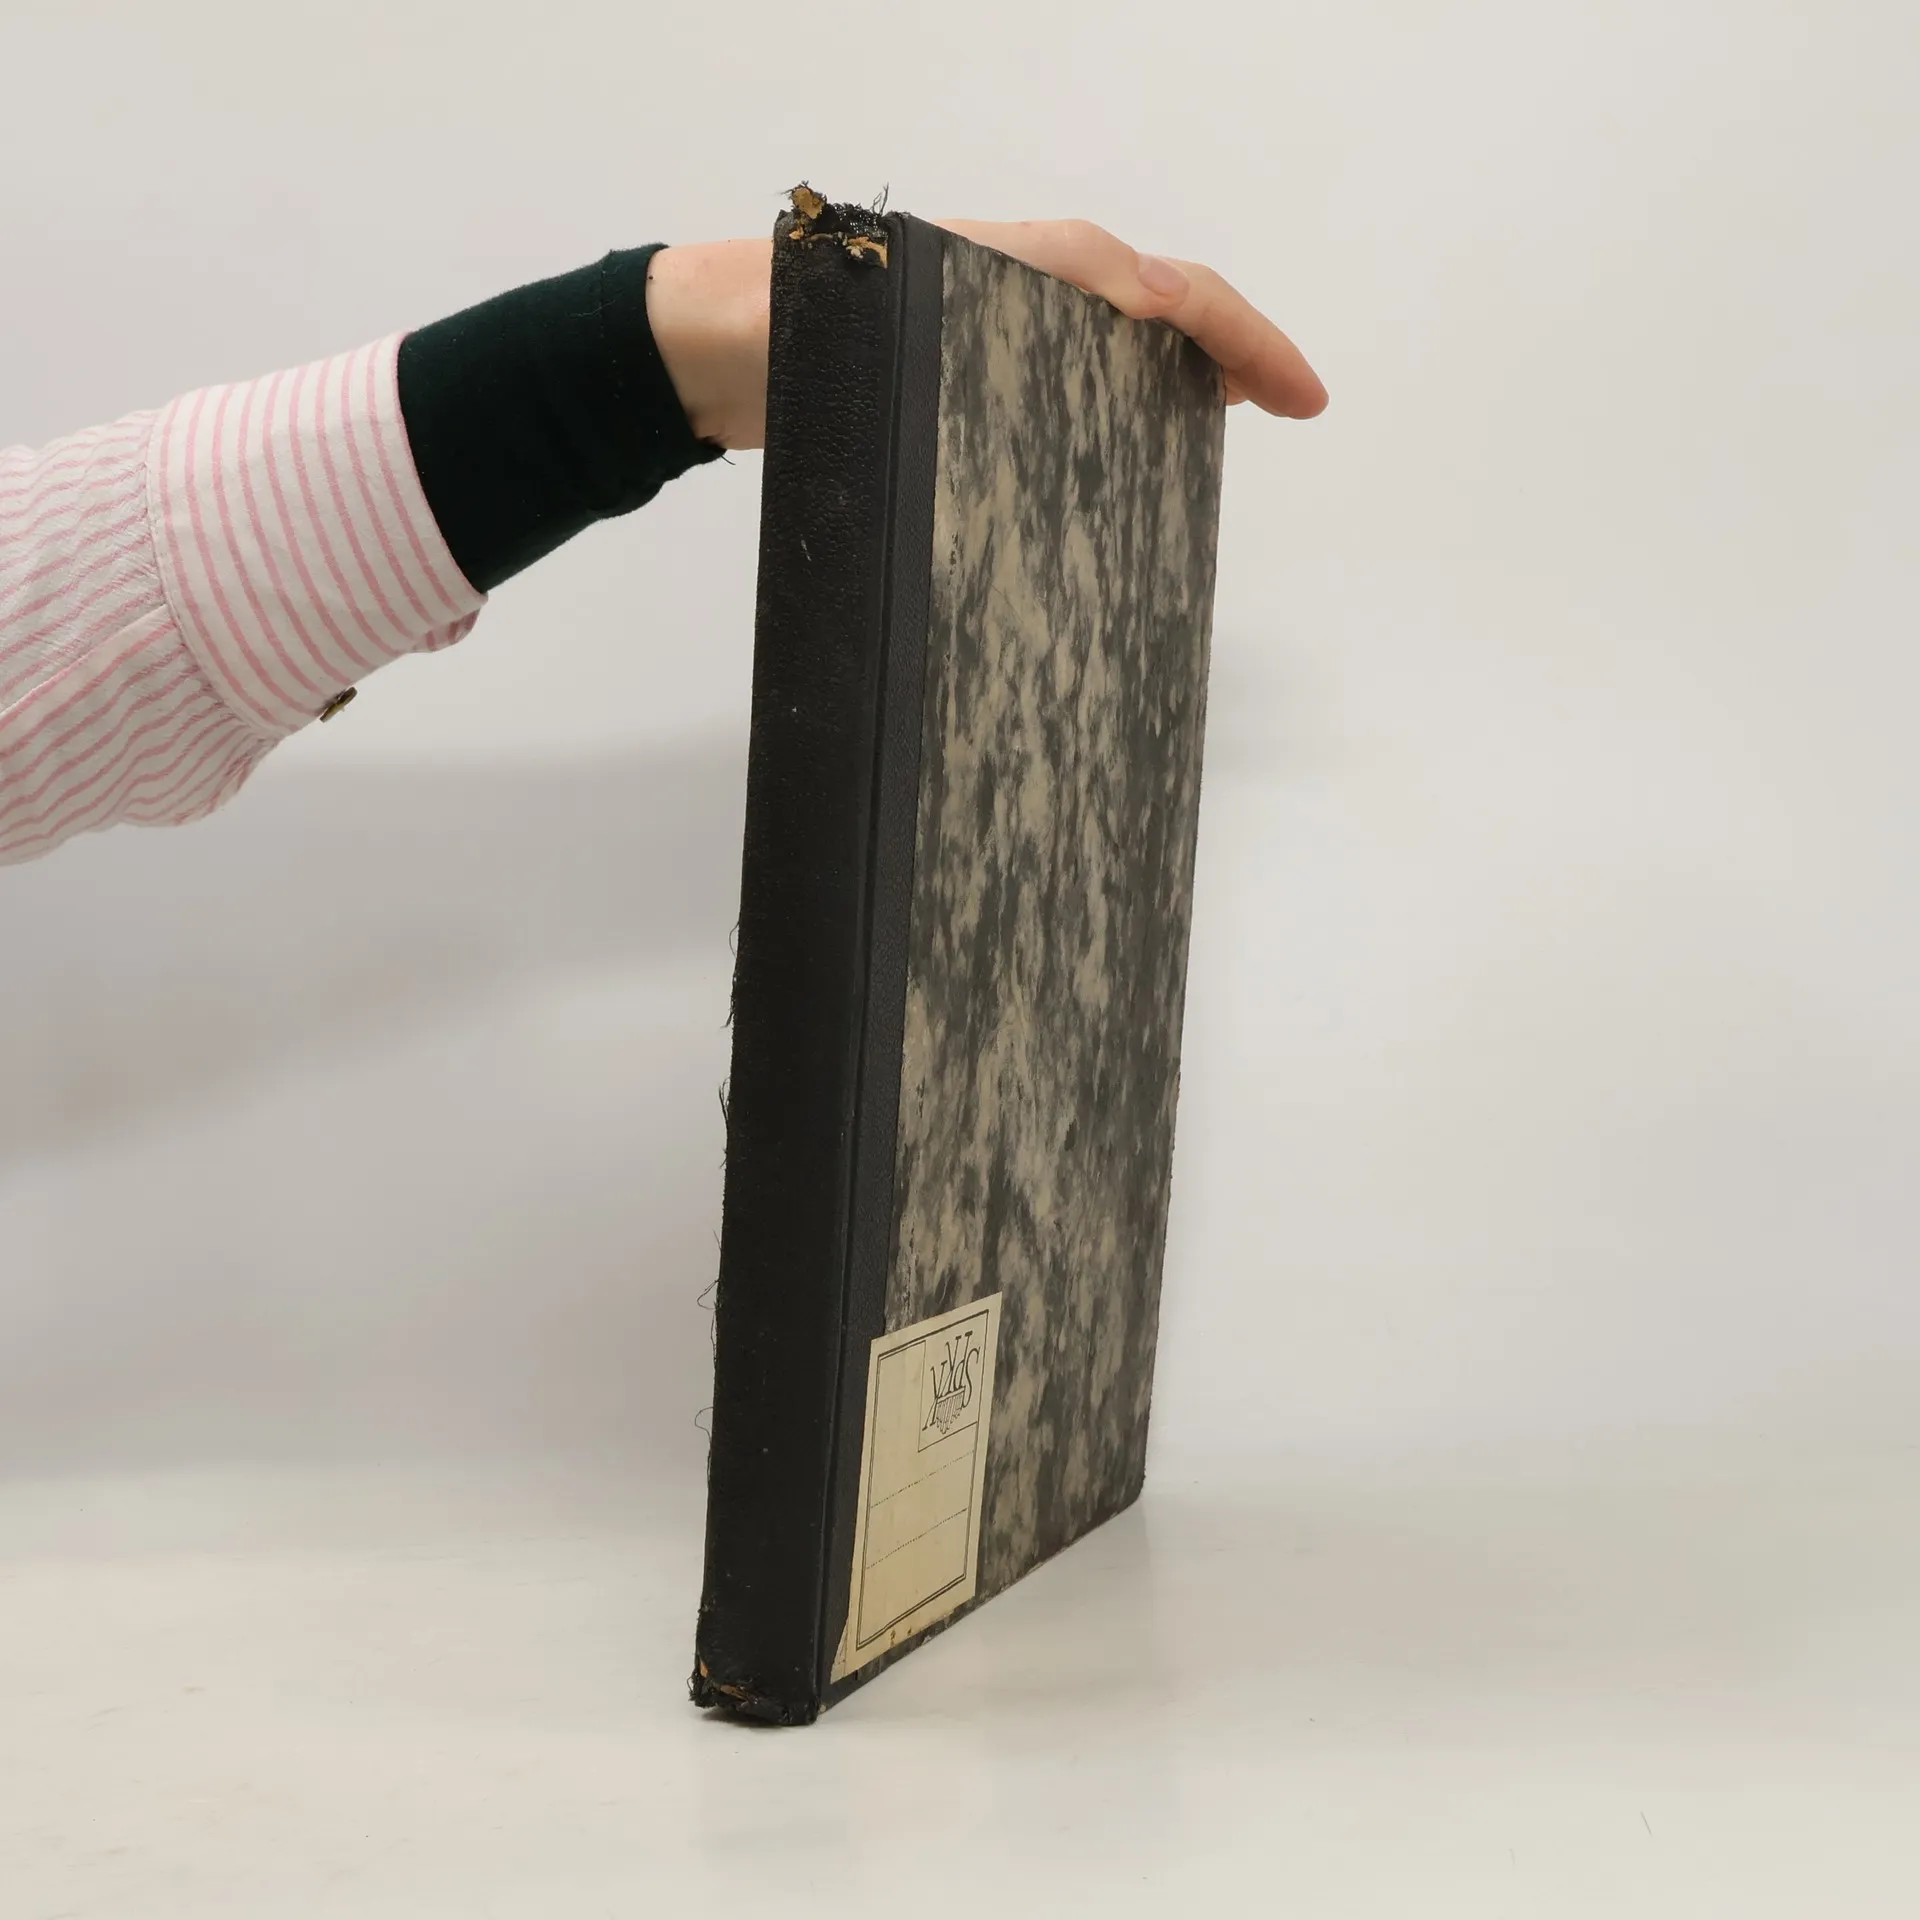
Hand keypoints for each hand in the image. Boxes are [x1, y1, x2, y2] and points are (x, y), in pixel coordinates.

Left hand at [646, 218, 1326, 451]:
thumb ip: (1007, 306)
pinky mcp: (964, 367)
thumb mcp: (900, 317)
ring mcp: (995, 324)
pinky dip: (1115, 399)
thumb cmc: (788, 329)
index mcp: (1025, 266)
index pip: (1166, 290)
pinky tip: (1122, 448)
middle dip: (1232, 350)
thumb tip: (1132, 297)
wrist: (706, 345)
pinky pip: (1066, 374)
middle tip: (1285, 411)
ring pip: (1117, 339)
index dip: (1245, 339)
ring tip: (1225, 427)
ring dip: (1181, 373)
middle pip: (1158, 306)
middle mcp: (1020, 285)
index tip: (1297, 398)